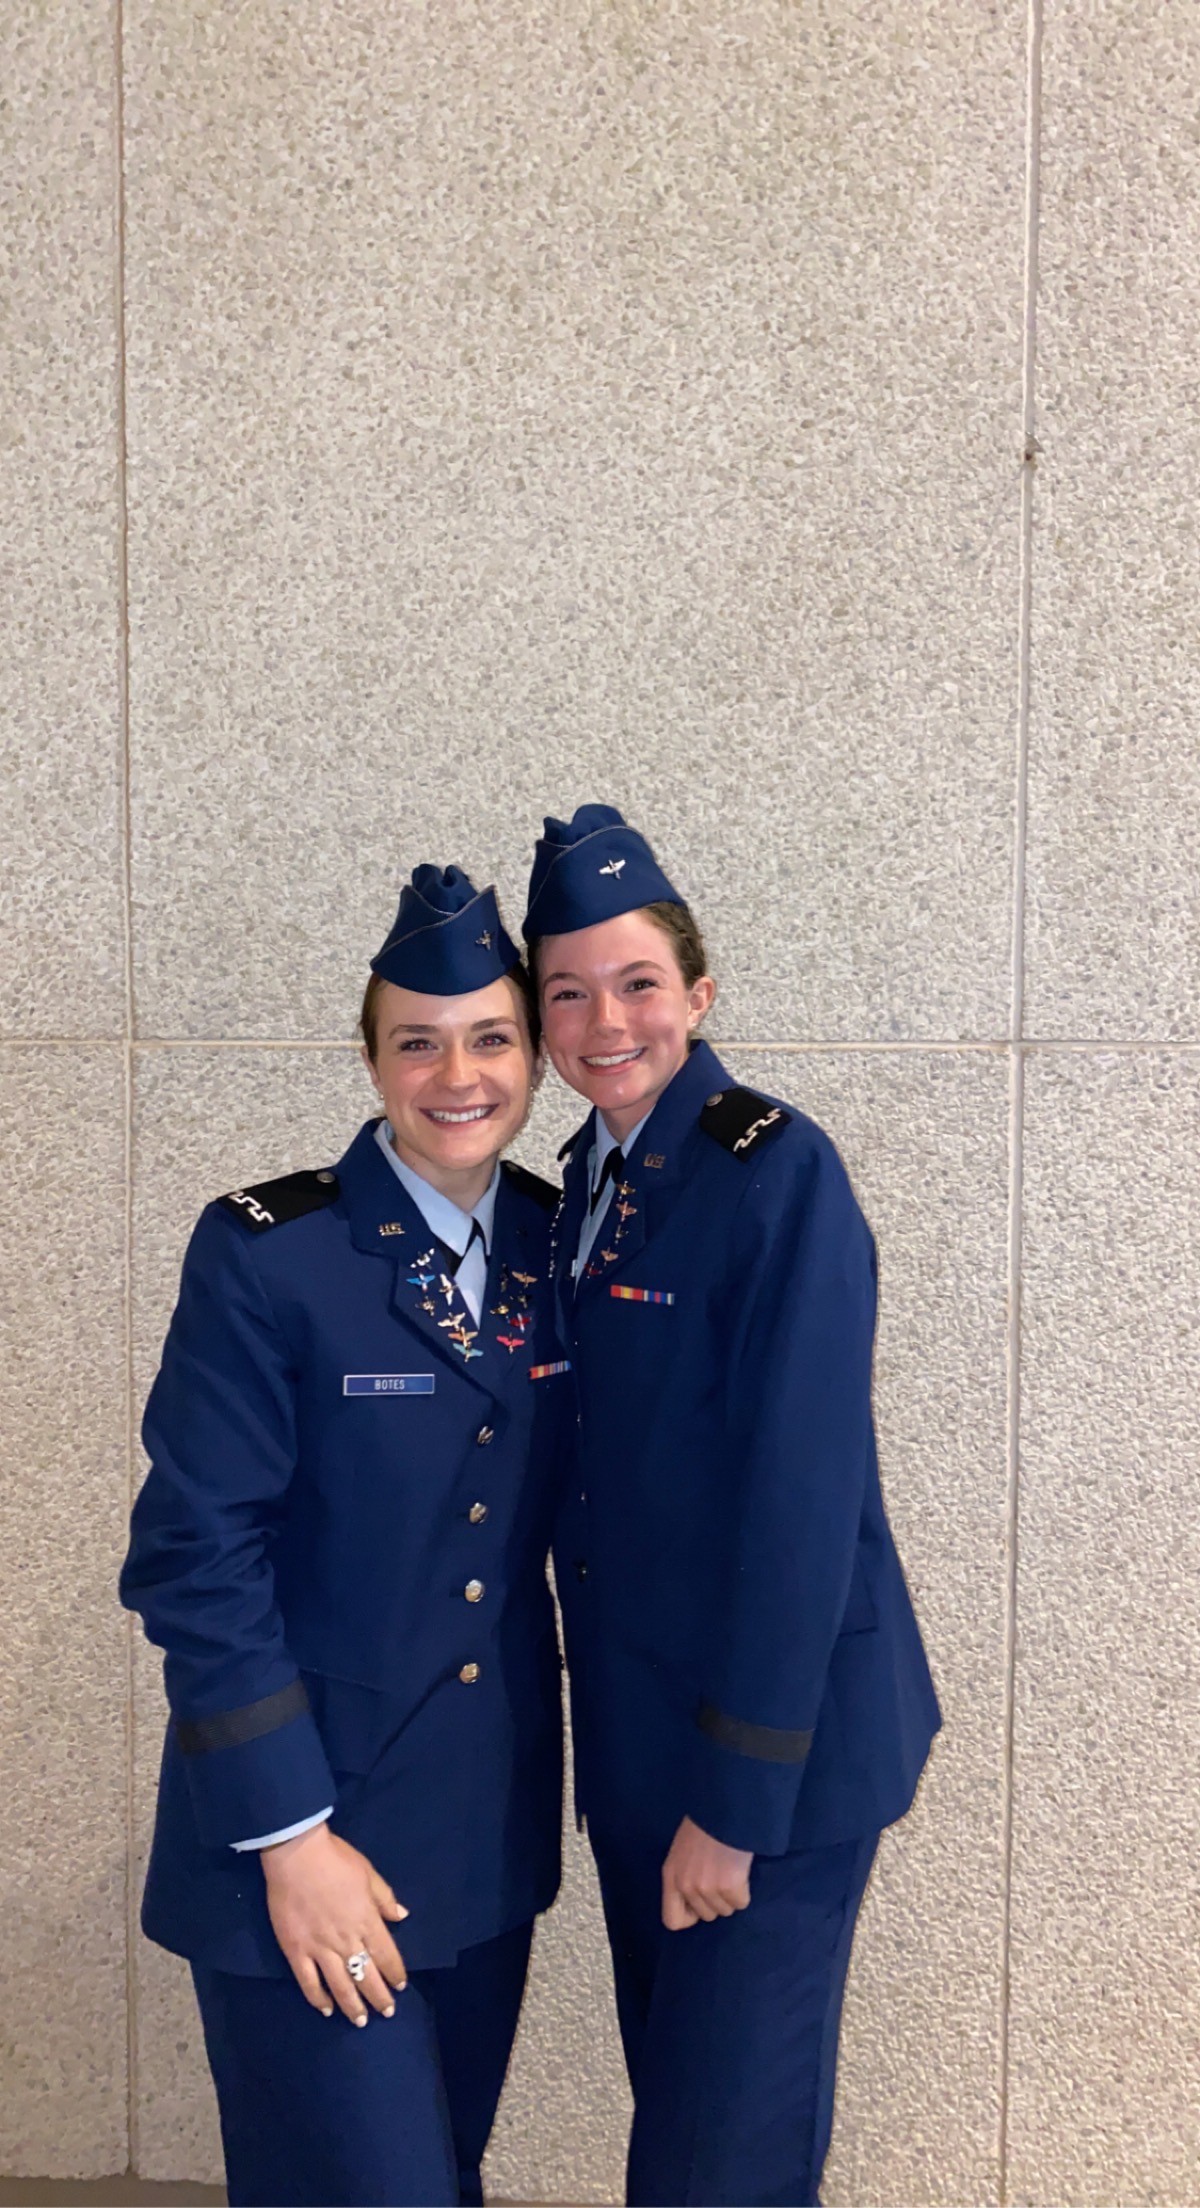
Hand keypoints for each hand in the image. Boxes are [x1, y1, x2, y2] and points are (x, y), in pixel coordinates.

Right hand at [261, 1822, 407, 2022]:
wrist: (296, 1855)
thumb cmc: (336, 1859)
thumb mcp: (368, 1873)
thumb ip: (385, 1899)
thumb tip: (401, 1916)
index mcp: (367, 1921)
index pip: (386, 1956)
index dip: (395, 1974)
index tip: (400, 1986)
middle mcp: (347, 1941)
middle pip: (367, 1976)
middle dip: (379, 1997)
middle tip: (387, 2012)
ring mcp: (320, 1949)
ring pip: (341, 1986)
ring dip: (353, 2006)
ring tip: (361, 2021)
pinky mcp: (296, 1951)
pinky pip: (309, 1982)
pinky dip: (318, 1999)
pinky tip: (327, 2009)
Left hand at [661, 1815, 753, 1930]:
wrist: (723, 1807)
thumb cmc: (703, 1825)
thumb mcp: (681, 1851)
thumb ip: (683, 1876)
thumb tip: (695, 1902)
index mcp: (670, 1876)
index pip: (672, 1920)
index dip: (689, 1916)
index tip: (700, 1904)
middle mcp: (686, 1886)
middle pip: (705, 1916)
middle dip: (715, 1902)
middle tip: (720, 1878)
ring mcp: (707, 1887)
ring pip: (725, 1911)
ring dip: (730, 1896)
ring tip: (730, 1871)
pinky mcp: (730, 1886)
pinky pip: (740, 1903)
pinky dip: (744, 1891)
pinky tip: (740, 1871)